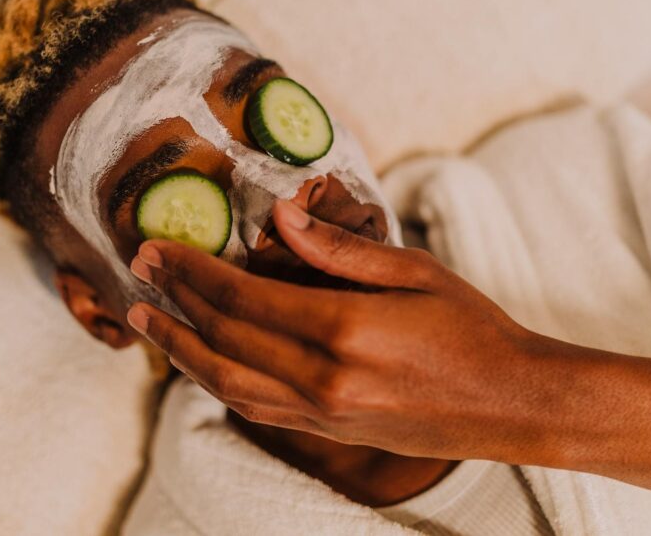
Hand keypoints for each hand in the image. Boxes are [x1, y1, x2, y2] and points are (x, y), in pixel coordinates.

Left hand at [127, 199, 542, 459]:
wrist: (512, 403)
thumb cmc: (472, 329)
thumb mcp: (416, 272)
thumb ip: (342, 250)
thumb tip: (283, 220)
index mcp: (345, 331)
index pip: (243, 298)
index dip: (192, 272)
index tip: (156, 248)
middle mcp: (324, 380)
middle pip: (225, 340)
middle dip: (173, 305)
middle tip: (137, 274)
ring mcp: (324, 414)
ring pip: (228, 383)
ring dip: (182, 350)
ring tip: (146, 322)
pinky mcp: (330, 431)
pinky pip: (256, 407)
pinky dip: (217, 381)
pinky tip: (201, 362)